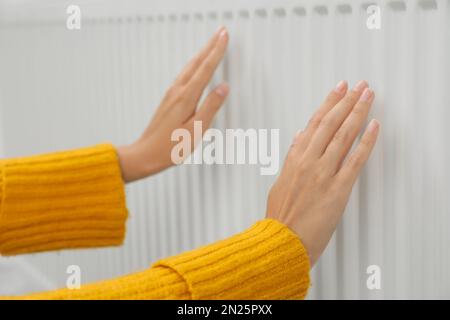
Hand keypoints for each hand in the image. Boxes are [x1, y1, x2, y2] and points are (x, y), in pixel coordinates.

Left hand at [118, 27, 228, 181]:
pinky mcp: (169, 99)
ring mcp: (171, 94)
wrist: (145, 154)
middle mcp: (177, 91)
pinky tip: (196, 66)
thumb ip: (210, 107)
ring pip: (190, 67)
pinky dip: (194, 64)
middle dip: (210, 46)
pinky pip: (185, 74)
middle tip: (221, 32)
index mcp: (186, 97)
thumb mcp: (196, 130)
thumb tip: (223, 88)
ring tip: (212, 43)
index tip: (225, 37)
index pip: (206, 69)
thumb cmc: (170, 147)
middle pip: (197, 62)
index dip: (217, 51)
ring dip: (202, 53)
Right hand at [266, 80, 378, 266]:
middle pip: (331, 124)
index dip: (329, 103)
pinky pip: (355, 160)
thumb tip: (300, 137)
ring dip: (358, 113)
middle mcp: (309, 162)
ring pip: (343, 136)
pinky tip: (374, 127)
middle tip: (359, 86)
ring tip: (368, 97)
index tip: (339, 89)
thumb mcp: (280, 182)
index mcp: (294, 159)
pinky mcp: (337, 189)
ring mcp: (324, 174)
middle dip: (347, 101)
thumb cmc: (280, 216)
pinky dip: (366, 142)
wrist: (282, 241)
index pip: (314, 123)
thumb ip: (291, 157)